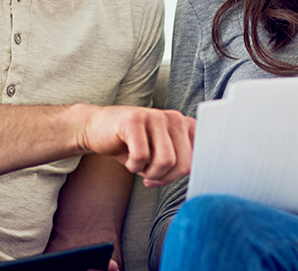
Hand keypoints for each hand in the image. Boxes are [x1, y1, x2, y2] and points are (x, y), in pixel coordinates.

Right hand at [77, 105, 194, 186]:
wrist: (97, 128)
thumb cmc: (132, 145)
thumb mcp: (161, 154)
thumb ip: (181, 162)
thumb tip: (198, 180)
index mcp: (185, 125)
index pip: (200, 158)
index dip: (182, 175)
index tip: (166, 176)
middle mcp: (174, 117)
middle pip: (184, 164)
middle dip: (165, 178)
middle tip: (150, 176)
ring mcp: (154, 116)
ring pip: (166, 161)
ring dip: (150, 173)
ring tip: (139, 166)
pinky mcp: (134, 120)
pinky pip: (142, 156)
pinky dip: (133, 166)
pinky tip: (127, 159)